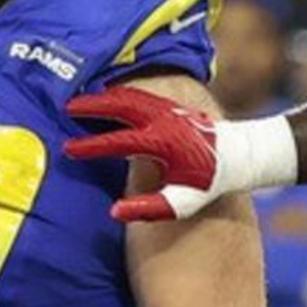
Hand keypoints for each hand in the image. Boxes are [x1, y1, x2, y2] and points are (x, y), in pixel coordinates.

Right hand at [64, 81, 225, 222]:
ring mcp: (168, 107)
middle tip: (66, 107)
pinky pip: (140, 94)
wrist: (240, 155)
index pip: (119, 142)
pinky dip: (120, 93)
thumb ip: (149, 208)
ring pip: (130, 95)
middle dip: (92, 105)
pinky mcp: (172, 103)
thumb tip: (114, 212)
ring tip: (81, 100)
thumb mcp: (183, 201)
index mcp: (162, 143)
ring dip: (104, 96)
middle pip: (120, 105)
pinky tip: (108, 97)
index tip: (69, 149)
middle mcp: (164, 119)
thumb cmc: (209, 182)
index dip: (92, 146)